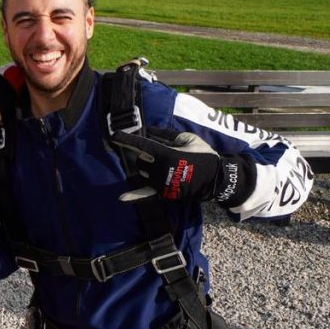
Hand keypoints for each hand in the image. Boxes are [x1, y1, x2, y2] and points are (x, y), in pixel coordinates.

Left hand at [112, 127, 251, 203]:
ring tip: (165, 166)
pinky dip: (134, 197)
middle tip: (163, 154)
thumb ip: (166, 134)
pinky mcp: (164, 194)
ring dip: (147, 168)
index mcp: (166, 154)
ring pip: (142, 173)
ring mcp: (161, 184)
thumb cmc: (202, 155)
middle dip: (146, 156)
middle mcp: (160, 170)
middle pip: (140, 160)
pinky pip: (145, 195)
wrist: (215, 178)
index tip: (114, 134)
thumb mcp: (187, 138)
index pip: (141, 145)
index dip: (127, 139)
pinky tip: (121, 198)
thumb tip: (149, 130)